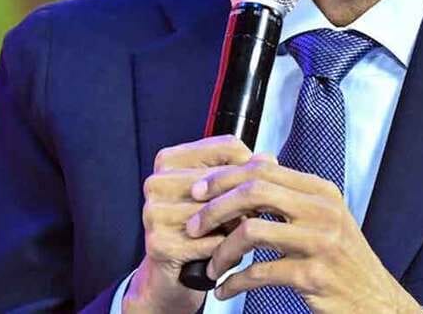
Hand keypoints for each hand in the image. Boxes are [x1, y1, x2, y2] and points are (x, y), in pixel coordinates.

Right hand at [123, 135, 252, 313]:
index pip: (228, 146)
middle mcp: (157, 182)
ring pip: (219, 212)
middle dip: (246, 200)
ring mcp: (154, 212)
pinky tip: (226, 256)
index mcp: (170, 160)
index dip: (252, 167)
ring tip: (237, 238)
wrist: (172, 277)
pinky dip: (227, 252)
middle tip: (253, 216)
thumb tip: (268, 159)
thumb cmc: (199, 231)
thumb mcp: (220, 196)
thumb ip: (242, 173)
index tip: (257, 184)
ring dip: (237, 228)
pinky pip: (212, 242)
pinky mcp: (160, 243)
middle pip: (225, 180)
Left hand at [186, 155, 420, 313]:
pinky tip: (224, 290)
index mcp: (320, 191)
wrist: (375, 300)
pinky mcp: (313, 276)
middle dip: (215, 207)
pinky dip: (234, 283)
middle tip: (193, 225)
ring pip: (251, 231)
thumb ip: (290, 196)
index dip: (223, 178)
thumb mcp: (323, 219)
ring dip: (221, 250)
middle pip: (254, 191)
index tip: (197, 192)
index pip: (262, 168)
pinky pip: (259, 273)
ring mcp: (319, 243)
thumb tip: (251, 168)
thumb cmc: (342, 260)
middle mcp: (322, 211)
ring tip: (210, 265)